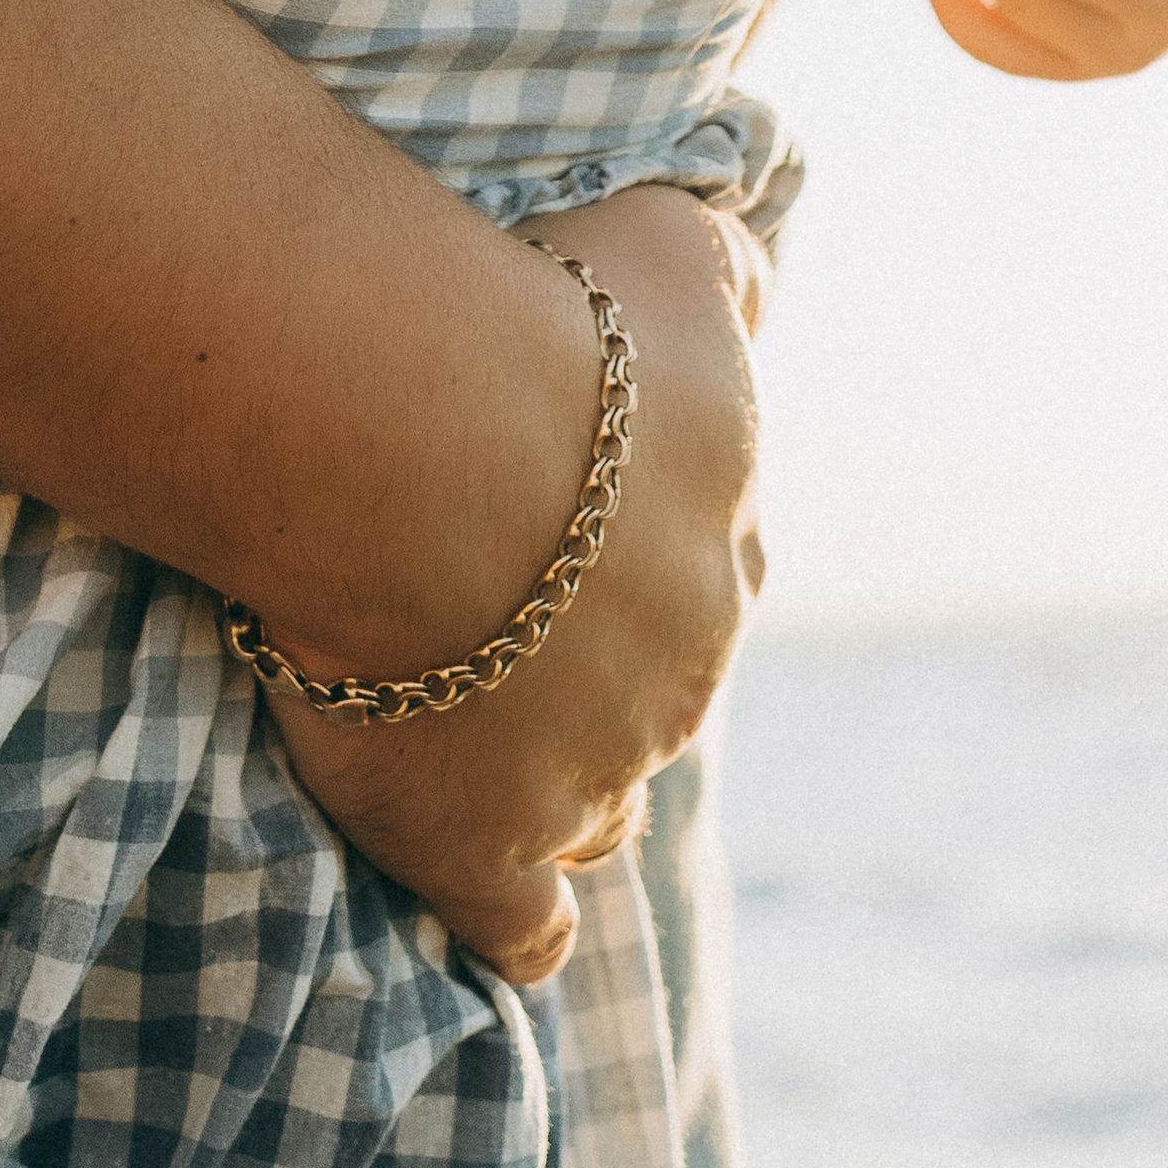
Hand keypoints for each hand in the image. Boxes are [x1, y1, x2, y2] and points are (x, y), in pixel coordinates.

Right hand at [246, 185, 761, 984]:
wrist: (414, 425)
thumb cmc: (530, 311)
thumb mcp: (669, 242)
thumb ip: (725, 275)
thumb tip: (753, 298)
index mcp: (724, 526)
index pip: (707, 556)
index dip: (634, 537)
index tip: (551, 503)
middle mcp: (686, 664)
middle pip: (655, 681)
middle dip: (588, 649)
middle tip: (479, 587)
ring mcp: (594, 767)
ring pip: (599, 797)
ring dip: (549, 765)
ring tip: (459, 711)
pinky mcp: (489, 847)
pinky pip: (524, 926)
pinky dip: (509, 909)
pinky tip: (474, 870)